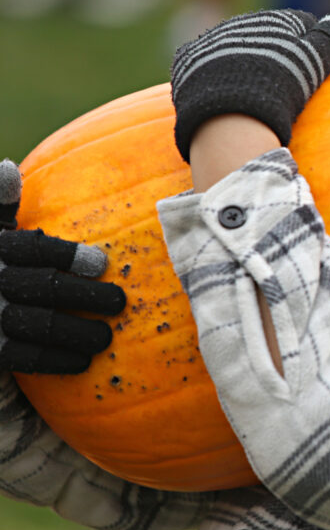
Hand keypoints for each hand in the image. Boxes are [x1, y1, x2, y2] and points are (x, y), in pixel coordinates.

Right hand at [0, 160, 125, 373]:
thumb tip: (8, 168)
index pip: (30, 250)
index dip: (65, 256)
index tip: (101, 263)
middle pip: (40, 287)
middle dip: (82, 295)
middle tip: (119, 302)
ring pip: (35, 324)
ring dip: (74, 332)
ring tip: (107, 337)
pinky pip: (22, 356)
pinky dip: (53, 359)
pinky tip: (82, 361)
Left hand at [170, 8, 329, 161]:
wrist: (230, 116)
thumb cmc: (280, 88)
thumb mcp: (313, 62)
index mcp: (273, 20)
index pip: (299, 25)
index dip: (309, 46)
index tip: (312, 69)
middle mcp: (240, 23)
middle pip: (263, 36)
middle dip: (273, 51)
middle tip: (282, 82)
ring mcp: (209, 40)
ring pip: (233, 48)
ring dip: (242, 61)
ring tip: (251, 89)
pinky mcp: (185, 60)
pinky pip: (202, 63)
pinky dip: (213, 73)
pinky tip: (221, 90)